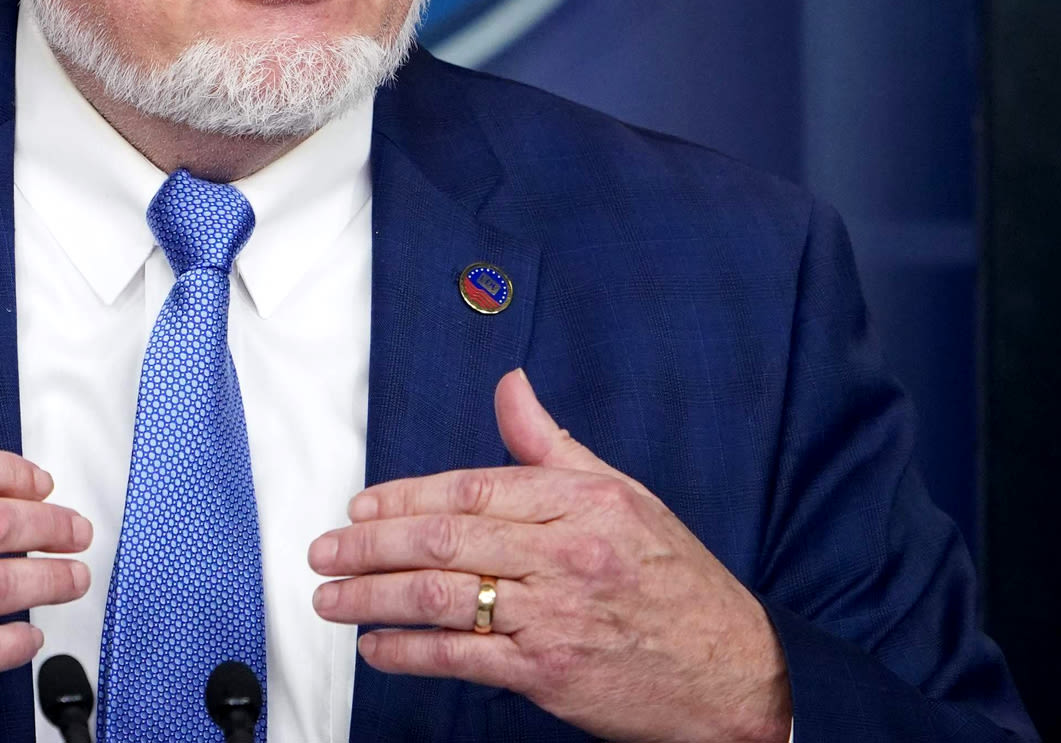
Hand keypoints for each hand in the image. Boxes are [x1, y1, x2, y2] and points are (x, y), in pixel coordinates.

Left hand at [307, 369, 790, 742]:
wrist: (736, 671)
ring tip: (331, 596)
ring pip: (441, 596)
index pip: (470, 490)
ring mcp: (554, 615)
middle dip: (369, 544)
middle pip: (443, 540)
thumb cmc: (676, 581)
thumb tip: (510, 386)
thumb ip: (552, 445)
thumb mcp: (623, 497)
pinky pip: (462, 657)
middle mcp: (564, 554)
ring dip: (373, 596)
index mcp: (580, 503)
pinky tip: (376, 648)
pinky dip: (409, 653)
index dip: (403, 498)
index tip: (359, 505)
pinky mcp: (548, 672)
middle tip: (324, 550)